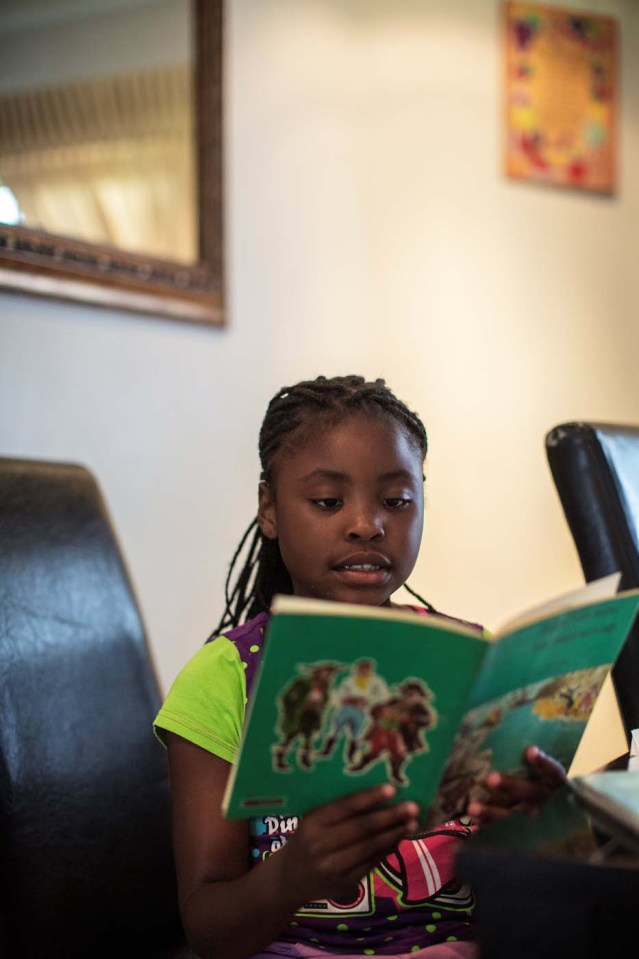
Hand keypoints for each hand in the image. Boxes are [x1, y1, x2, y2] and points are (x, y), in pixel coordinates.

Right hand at [278, 783, 419, 905]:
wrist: (288, 880)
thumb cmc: (304, 840)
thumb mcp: (311, 822)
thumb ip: (336, 811)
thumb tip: (377, 795)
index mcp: (311, 824)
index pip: (345, 807)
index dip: (370, 797)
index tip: (392, 788)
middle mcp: (321, 846)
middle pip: (362, 828)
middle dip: (390, 816)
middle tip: (412, 806)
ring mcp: (333, 867)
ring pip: (370, 847)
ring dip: (394, 834)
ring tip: (411, 822)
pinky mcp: (344, 883)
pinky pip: (371, 863)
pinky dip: (387, 850)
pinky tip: (398, 839)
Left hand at [467, 744, 566, 826]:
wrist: (554, 812)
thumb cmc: (541, 779)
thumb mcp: (543, 770)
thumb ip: (532, 758)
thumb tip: (511, 731)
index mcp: (554, 783)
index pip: (553, 772)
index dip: (543, 762)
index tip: (530, 750)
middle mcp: (544, 800)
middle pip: (529, 793)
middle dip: (509, 785)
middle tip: (490, 777)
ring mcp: (532, 817)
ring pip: (513, 816)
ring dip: (492, 812)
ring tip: (472, 808)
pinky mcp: (518, 829)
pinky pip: (502, 830)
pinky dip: (486, 825)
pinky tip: (471, 819)